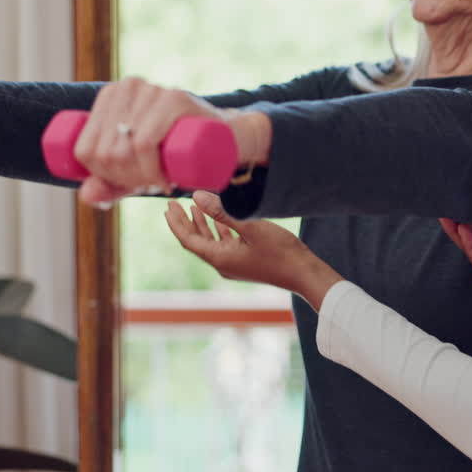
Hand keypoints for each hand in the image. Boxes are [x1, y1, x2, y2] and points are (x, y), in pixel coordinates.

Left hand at [74, 76, 222, 204]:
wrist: (223, 137)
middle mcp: (128, 86)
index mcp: (110, 97)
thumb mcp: (138, 166)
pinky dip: (150, 169)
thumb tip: (86, 195)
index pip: (86, 150)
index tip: (131, 182)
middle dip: (127, 180)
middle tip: (152, 184)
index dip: (104, 177)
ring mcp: (152, 90)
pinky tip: (165, 180)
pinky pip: (144, 142)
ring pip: (125, 149)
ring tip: (161, 183)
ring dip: (141, 179)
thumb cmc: (175, 150)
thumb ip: (108, 182)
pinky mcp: (176, 98)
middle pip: (106, 152)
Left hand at [164, 191, 343, 308]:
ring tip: (193, 206)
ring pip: (209, 243)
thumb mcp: (251, 226)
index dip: (176, 223)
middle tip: (173, 203)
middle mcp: (222, 264)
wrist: (303, 274)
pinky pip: (223, 245)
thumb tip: (197, 197)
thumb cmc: (280, 251)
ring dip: (200, 225)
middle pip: (195, 242)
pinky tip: (219, 220)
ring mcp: (233, 264)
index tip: (168, 206)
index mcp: (220, 258)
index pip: (188, 240)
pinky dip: (217, 230)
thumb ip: (222, 212)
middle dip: (184, 222)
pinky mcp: (244, 262)